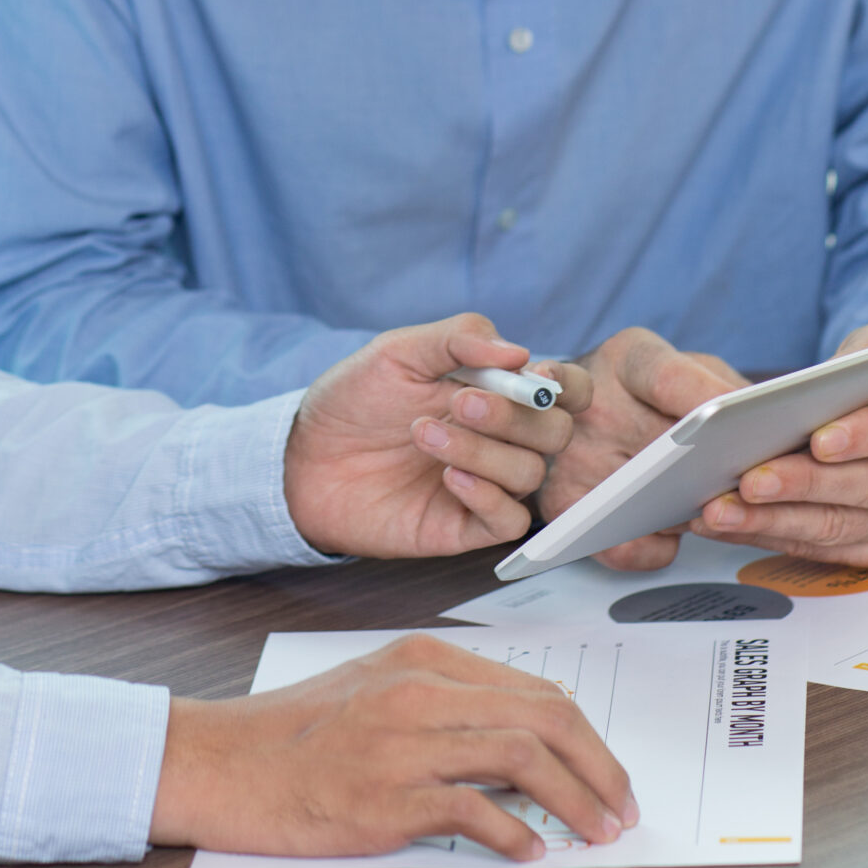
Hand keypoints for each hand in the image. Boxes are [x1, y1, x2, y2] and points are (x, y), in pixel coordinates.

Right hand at [150, 634, 637, 862]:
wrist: (221, 761)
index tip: (610, 776)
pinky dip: (514, 833)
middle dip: (599, 768)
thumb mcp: (375, 688)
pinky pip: (472, 810)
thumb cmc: (297, 734)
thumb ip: (445, 703)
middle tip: (620, 809)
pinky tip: (528, 852)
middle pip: (544, 717)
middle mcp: (418, 688)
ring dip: (574, 801)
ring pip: (521, 756)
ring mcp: (402, 740)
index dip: (588, 738)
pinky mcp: (384, 796)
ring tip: (594, 834)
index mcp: (422, 658)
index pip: (536, 689)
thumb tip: (524, 744)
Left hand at [283, 313, 590, 556]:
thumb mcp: (398, 353)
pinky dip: (489, 498)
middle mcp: (499, 438)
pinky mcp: (464, 526)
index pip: (560, 390)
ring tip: (424, 434)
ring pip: (529, 474)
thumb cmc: (353, 400)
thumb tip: (519, 350)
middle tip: (458, 403)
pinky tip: (450, 477)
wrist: (304, 458)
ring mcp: (484, 482)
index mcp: (494, 392)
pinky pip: (509, 522)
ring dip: (484, 451)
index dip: (564, 385)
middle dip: (513, 417)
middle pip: (553, 433)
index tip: (535, 377)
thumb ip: (457, 340)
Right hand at [536, 326, 746, 570]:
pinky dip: (658, 547)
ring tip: (714, 503)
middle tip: (754, 483)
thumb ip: (728, 390)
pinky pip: (622, 545)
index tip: (753, 423)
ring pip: (649, 502)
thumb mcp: (689, 366)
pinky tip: (673, 530)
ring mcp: (573, 455)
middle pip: (664, 449)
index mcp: (626, 360)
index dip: (713, 403)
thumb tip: (781, 434)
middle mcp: (592, 405)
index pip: (670, 380)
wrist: (577, 404)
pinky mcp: (563, 502)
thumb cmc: (648, 390)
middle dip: (715, 470)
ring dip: (691, 513)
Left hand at [691, 323, 867, 565]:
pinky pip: (827, 550)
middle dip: (803, 484)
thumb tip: (811, 384)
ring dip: (775, 521)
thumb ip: (860, 357)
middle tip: (746, 480)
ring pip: (843, 527)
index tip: (818, 439)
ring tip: (720, 509)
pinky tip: (732, 524)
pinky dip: (774, 536)